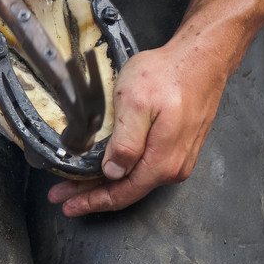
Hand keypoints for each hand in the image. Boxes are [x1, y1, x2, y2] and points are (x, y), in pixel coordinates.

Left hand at [48, 41, 228, 215]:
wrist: (202, 58)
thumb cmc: (169, 75)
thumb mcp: (136, 104)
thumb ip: (125, 142)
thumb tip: (113, 172)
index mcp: (162, 162)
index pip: (122, 194)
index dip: (91, 202)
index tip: (68, 205)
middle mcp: (174, 166)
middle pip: (126, 191)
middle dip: (91, 196)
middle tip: (62, 197)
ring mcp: (178, 157)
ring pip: (134, 180)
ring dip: (104, 184)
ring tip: (76, 185)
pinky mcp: (178, 145)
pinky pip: (145, 167)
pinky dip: (121, 171)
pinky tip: (104, 168)